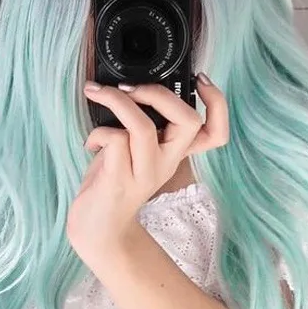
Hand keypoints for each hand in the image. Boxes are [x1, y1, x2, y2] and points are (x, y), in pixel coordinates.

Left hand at [67, 73, 228, 264]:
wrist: (98, 229)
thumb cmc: (113, 181)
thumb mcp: (135, 151)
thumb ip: (140, 126)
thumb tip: (128, 88)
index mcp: (175, 154)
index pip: (215, 133)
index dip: (217, 103)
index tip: (200, 79)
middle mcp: (166, 163)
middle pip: (188, 121)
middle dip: (158, 93)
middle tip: (129, 87)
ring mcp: (144, 173)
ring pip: (143, 127)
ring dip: (118, 102)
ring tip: (99, 94)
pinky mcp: (120, 180)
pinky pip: (114, 140)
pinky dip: (97, 132)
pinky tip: (91, 143)